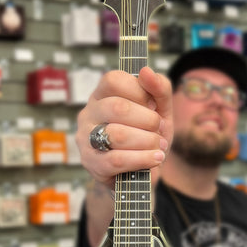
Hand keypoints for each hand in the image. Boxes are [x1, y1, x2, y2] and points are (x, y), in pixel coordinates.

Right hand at [75, 67, 172, 187]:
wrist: (141, 174)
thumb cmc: (147, 136)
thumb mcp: (160, 111)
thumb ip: (159, 89)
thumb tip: (147, 72)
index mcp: (102, 94)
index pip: (113, 80)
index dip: (139, 91)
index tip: (153, 106)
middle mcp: (89, 113)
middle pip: (117, 107)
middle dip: (148, 120)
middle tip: (159, 130)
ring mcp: (85, 139)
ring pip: (117, 134)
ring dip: (147, 141)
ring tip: (159, 147)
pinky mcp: (90, 163)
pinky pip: (116, 160)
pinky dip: (142, 159)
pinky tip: (155, 158)